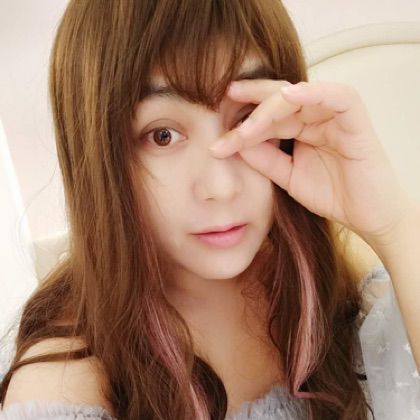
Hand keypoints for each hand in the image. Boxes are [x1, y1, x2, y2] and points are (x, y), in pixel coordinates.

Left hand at [209, 79, 413, 246]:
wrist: (367, 217)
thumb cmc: (332, 194)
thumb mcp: (288, 177)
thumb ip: (265, 160)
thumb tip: (235, 145)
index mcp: (300, 129)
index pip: (268, 118)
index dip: (242, 124)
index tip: (216, 136)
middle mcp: (316, 117)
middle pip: (280, 99)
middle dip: (252, 101)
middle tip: (224, 98)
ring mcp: (335, 116)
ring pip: (300, 97)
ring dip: (272, 107)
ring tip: (247, 122)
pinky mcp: (355, 119)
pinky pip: (336, 97)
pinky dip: (313, 93)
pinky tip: (287, 97)